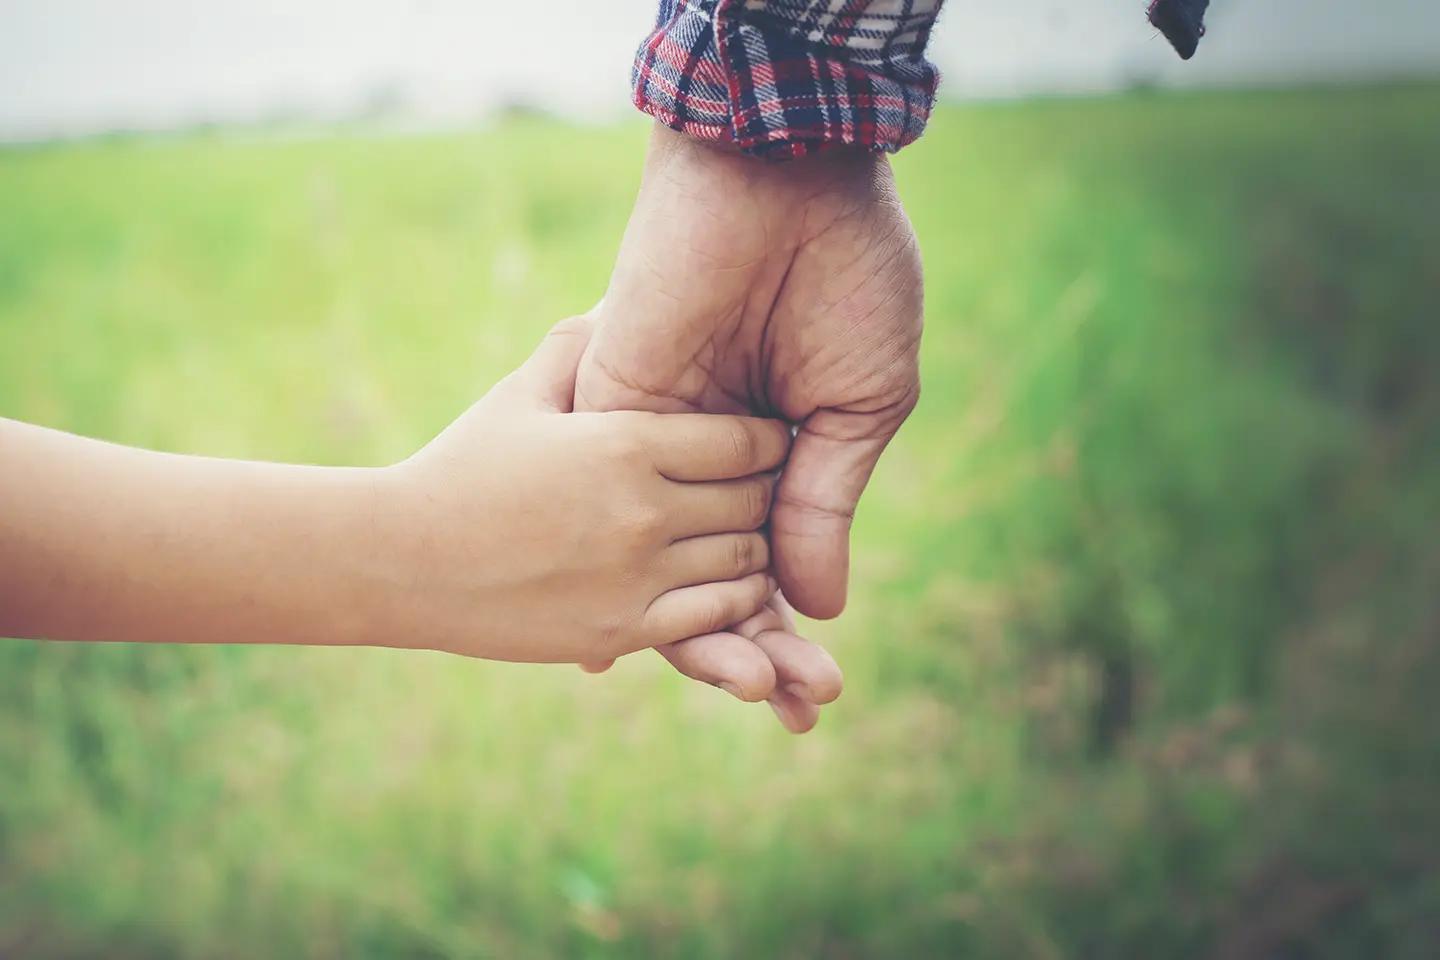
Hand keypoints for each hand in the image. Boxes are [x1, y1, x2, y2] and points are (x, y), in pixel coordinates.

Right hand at [384, 312, 791, 663]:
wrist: (402, 562)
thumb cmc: (460, 469)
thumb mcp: (518, 395)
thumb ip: (574, 349)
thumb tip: (611, 306)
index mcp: (625, 443)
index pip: (745, 440)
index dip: (769, 441)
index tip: (771, 442)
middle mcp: (642, 509)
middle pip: (753, 499)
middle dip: (765, 493)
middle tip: (765, 491)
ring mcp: (636, 575)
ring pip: (746, 560)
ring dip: (756, 548)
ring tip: (749, 537)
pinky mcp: (622, 629)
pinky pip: (715, 613)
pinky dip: (736, 599)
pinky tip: (727, 584)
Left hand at [574, 125, 923, 722]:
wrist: (784, 180)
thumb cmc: (845, 278)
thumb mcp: (859, 406)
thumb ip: (823, 503)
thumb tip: (816, 606)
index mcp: (777, 450)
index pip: (775, 560)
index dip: (794, 628)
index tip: (815, 693)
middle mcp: (713, 457)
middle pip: (721, 577)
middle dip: (758, 649)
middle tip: (799, 713)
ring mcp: (659, 441)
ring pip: (666, 562)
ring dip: (704, 634)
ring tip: (751, 698)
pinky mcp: (612, 414)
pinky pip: (610, 511)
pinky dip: (619, 575)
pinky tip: (621, 653)